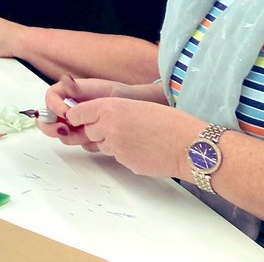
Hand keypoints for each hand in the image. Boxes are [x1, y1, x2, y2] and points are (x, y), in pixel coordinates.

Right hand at [39, 75, 162, 138]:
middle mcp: (73, 109)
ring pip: (65, 134)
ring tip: (88, 134)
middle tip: (64, 130)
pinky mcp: (91, 136)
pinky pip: (82, 143)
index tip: (66, 114)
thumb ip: (80, 89)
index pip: (51, 98)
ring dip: (73, 137)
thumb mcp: (102, 89)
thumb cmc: (123, 96)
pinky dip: (89, 144)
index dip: (53, 106)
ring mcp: (81, 124)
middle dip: (53, 127)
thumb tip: (66, 81)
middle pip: (50, 119)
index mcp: (72, 94)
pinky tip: (101, 140)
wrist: (142, 111)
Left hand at [56, 94, 199, 179]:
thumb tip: (95, 117)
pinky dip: (125, 153)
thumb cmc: (171, 122)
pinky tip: (143, 148)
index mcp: (110, 107)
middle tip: (116, 127)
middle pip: (88, 131)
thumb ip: (112, 110)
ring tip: (136, 136)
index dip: (76, 115)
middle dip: (96, 130)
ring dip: (111, 141)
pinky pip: (118, 157)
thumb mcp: (136, 105)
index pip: (77, 113)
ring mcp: (116, 147)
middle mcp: (108, 127)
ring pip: (102, 145)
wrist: (191, 146)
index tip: (77, 117)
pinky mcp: (125, 163)